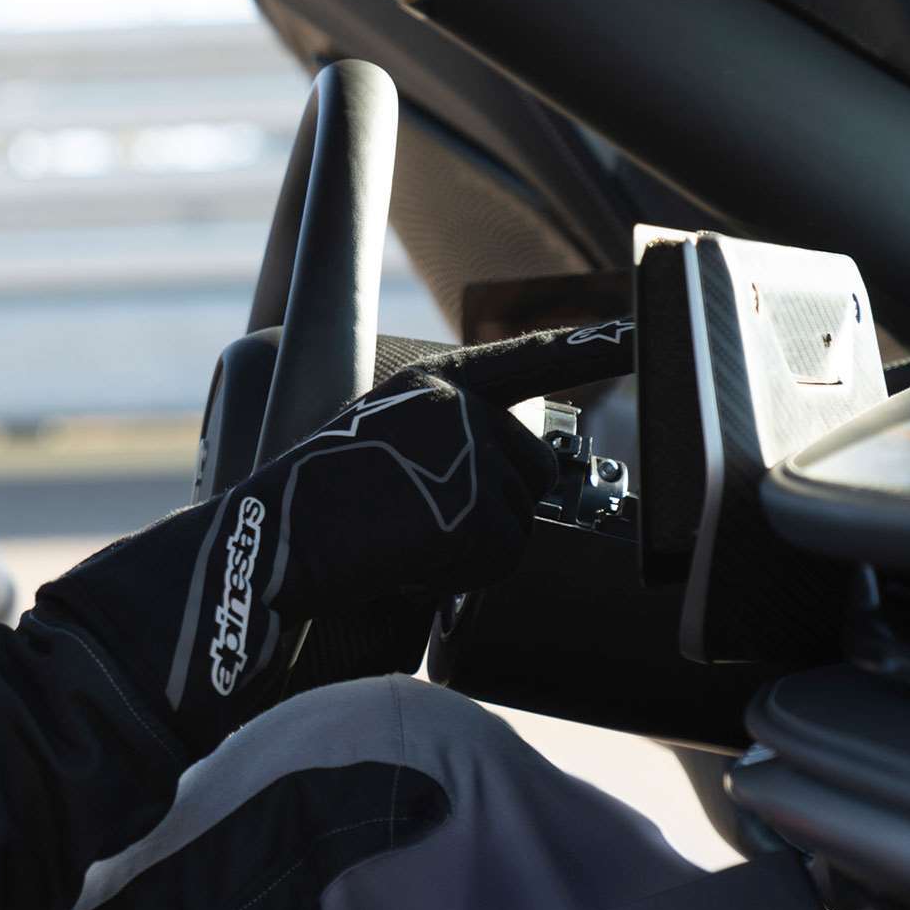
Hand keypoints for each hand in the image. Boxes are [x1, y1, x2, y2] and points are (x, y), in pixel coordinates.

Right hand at [240, 369, 559, 630]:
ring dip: (468, 544)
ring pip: (517, 518)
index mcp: (432, 380)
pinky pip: (499, 560)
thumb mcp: (376, 440)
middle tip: (413, 524)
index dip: (589, 348)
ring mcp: (472, 454)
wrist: (271, 542)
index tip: (638, 332)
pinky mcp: (477, 510)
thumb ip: (440, 436)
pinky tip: (405, 561)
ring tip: (399, 540)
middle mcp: (460, 405)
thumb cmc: (307, 506)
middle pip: (532, 469)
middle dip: (489, 508)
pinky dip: (456, 577)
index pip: (529, 359)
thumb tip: (505, 476)